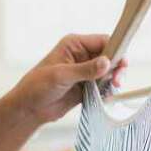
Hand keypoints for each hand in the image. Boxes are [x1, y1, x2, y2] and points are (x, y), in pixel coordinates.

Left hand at [10, 33, 128, 125]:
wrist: (29, 109)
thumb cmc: (37, 86)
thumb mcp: (61, 75)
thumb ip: (85, 69)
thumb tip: (107, 63)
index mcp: (75, 44)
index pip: (103, 41)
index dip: (115, 50)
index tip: (121, 63)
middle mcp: (82, 55)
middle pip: (110, 56)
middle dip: (116, 66)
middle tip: (116, 80)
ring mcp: (85, 71)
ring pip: (108, 71)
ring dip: (113, 79)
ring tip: (112, 88)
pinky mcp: (86, 86)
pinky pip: (103, 85)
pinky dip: (108, 90)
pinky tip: (107, 96)